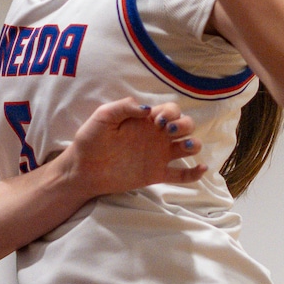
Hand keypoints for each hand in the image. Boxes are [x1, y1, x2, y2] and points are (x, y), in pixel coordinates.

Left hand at [65, 97, 203, 196]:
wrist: (82, 169)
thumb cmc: (90, 140)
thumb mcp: (103, 116)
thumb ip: (123, 107)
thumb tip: (148, 108)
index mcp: (145, 120)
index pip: (171, 109)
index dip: (171, 112)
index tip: (157, 121)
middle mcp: (155, 136)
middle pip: (185, 125)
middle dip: (184, 124)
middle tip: (167, 130)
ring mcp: (158, 155)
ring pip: (188, 147)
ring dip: (194, 144)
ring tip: (187, 146)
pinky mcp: (156, 174)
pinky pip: (182, 175)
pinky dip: (195, 174)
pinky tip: (201, 169)